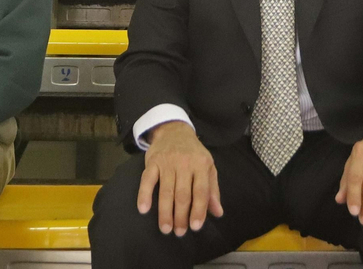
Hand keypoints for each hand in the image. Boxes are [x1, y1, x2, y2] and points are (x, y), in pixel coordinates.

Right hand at [139, 121, 221, 235]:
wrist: (174, 130)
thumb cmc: (194, 153)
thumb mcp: (208, 167)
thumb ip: (212, 190)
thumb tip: (218, 213)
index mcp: (202, 165)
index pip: (201, 191)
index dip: (198, 210)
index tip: (195, 227)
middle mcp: (185, 163)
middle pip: (183, 194)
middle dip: (181, 216)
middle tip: (179, 232)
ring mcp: (167, 162)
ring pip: (166, 190)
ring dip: (165, 212)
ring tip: (165, 228)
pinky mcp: (152, 161)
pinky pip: (147, 180)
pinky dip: (144, 194)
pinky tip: (144, 209)